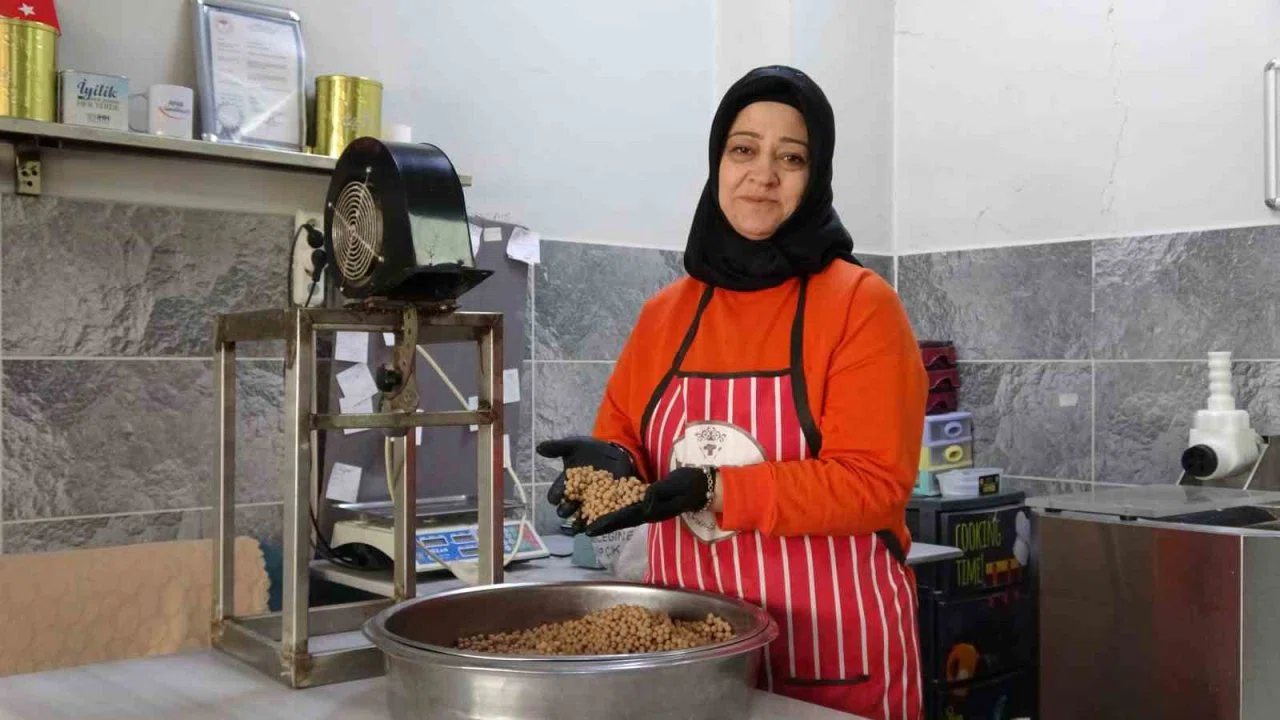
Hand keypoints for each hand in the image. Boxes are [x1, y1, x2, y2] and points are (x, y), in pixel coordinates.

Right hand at [537, 437, 636, 532]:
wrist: (613, 451)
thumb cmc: (590, 449)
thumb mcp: (574, 445)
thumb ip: (557, 447)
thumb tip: (539, 448)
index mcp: (566, 484)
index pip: (556, 493)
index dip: (555, 496)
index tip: (556, 497)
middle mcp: (576, 496)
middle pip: (566, 508)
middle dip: (566, 509)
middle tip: (568, 508)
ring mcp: (591, 501)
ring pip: (582, 516)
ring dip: (579, 522)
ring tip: (579, 527)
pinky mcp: (607, 504)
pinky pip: (601, 516)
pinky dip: (600, 522)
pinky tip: (600, 525)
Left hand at [585, 467, 710, 536]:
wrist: (702, 485)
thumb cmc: (689, 485)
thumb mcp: (675, 486)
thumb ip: (660, 493)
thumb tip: (643, 501)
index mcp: (651, 511)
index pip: (624, 518)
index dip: (606, 523)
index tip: (589, 530)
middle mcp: (647, 512)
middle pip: (621, 520)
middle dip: (603, 523)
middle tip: (583, 528)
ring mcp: (649, 508)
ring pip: (624, 514)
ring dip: (608, 516)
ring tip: (590, 518)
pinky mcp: (650, 501)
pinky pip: (630, 506)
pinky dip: (617, 507)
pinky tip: (608, 503)